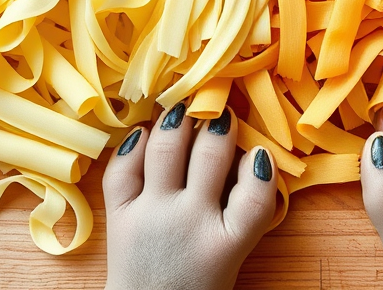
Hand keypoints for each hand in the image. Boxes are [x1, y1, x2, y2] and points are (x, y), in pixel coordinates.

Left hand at [102, 104, 277, 289]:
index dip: (262, 165)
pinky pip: (123, 169)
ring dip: (179, 122)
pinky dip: (135, 144)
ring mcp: (151, 215)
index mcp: (226, 242)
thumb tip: (249, 157)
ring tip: (185, 109)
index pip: (256, 192)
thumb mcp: (233, 254)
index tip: (260, 151)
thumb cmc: (196, 282)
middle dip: (219, 126)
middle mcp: (189, 222)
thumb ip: (244, 212)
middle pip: (211, 157)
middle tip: (220, 112)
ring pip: (166, 151)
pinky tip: (146, 131)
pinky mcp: (120, 216)